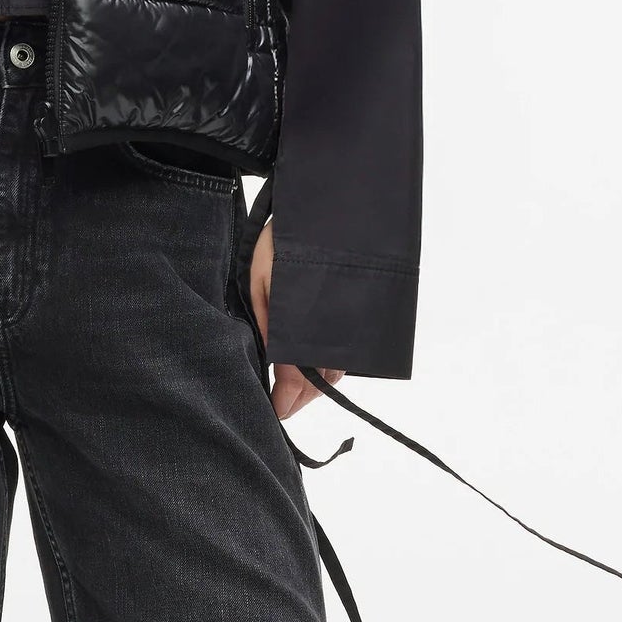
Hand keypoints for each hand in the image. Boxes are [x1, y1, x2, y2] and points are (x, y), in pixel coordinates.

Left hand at [249, 216, 345, 420]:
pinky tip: (316, 367)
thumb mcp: (262, 278)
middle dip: (301, 397)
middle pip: (321, 382)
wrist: (324, 207)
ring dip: (317, 385)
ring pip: (337, 372)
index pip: (297, 377)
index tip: (275, 414)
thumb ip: (265, 324)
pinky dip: (332, 368)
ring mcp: (350, 322)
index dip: (285, 401)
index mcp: (305, 322)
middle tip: (282, 405)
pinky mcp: (359, 315)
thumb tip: (269, 369)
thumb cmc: (283, 240)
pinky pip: (348, 355)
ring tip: (295, 389)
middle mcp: (334, 328)